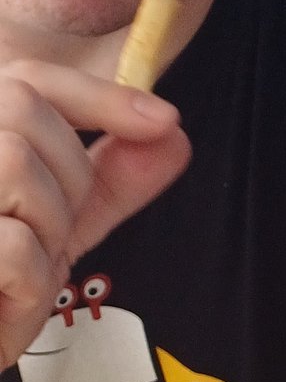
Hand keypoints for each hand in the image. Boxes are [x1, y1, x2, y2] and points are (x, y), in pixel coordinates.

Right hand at [0, 62, 190, 373]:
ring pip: (17, 164)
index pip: (25, 80)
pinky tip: (5, 302)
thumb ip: (109, 182)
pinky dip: (28, 281)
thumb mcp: (58, 228)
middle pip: (23, 109)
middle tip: (53, 235)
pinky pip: (11, 242)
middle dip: (69, 175)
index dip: (98, 94)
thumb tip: (173, 135)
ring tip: (22, 270)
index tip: (164, 120)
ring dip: (47, 229)